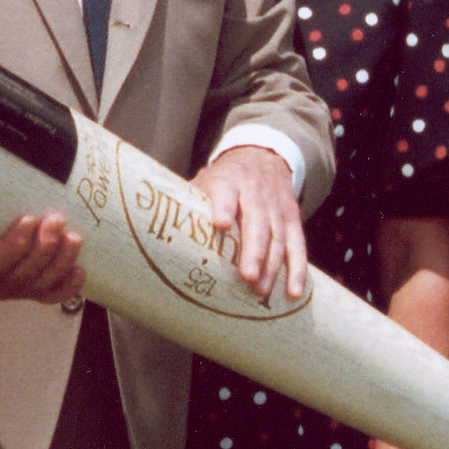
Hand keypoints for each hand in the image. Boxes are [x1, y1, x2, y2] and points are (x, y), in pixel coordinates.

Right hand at [0, 201, 83, 304]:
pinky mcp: (28, 286)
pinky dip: (67, 286)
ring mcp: (10, 288)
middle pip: (20, 276)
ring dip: (60, 263)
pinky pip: (49, 295)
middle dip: (42, 250)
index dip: (12, 247)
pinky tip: (80, 271)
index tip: (28, 219)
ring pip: (38, 285)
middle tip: (56, 221)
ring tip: (73, 238)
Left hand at [192, 145, 305, 299]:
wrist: (262, 156)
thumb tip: (151, 236)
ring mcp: (276, 206)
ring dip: (271, 266)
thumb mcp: (204, 181)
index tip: (220, 224)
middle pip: (257, 221)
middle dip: (253, 250)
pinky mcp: (292, 218)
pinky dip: (296, 270)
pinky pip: (298, 245)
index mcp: (228, 181)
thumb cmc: (223, 180)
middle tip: (247, 277)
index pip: (225, 193)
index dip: (223, 207)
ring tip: (260, 292)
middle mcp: (255, 192)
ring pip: (278, 237)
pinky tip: (292, 292)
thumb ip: (187, 204)